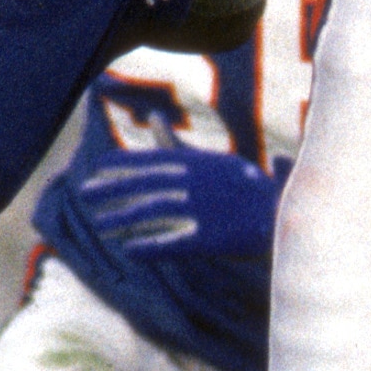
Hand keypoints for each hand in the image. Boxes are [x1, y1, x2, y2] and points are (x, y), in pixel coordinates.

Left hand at [78, 147, 282, 266]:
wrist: (285, 217)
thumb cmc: (244, 189)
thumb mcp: (211, 159)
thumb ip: (176, 144)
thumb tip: (151, 119)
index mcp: (199, 162)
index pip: (154, 160)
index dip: (124, 164)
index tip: (98, 168)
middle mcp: (199, 182)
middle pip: (147, 184)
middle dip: (114, 188)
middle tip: (86, 195)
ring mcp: (205, 210)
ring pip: (154, 212)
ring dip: (124, 218)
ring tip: (101, 226)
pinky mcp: (212, 239)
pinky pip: (173, 244)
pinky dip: (149, 248)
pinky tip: (129, 252)